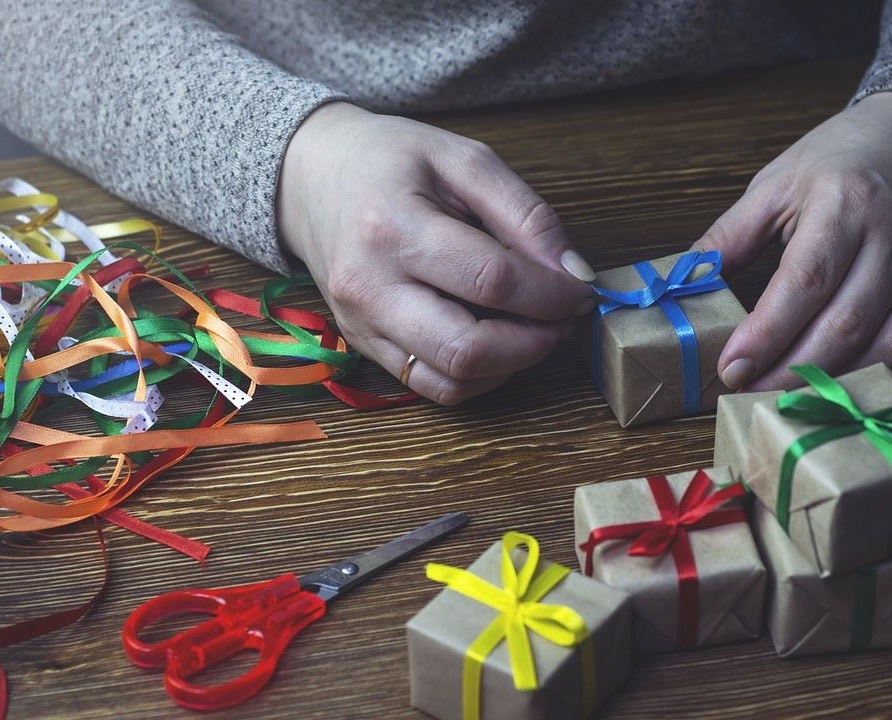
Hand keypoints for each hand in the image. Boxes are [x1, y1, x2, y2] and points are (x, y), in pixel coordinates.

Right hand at [278, 103, 595, 404]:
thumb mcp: (464, 160)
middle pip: (467, 348)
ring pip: (451, 380)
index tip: (581, 288)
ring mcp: (361, 325)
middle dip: (535, 342)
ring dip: (510, 365)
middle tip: (562, 319)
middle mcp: (369, 285)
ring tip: (534, 329)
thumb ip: (525, 213)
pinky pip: (432, 387)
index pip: (491, 280)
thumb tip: (573, 273)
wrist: (310, 177)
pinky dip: (478, 376)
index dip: (551, 293)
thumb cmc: (390, 160)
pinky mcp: (364, 347)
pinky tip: (498, 343)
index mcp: (391, 225)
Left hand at [694, 91, 891, 389]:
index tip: (730, 366)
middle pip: (842, 324)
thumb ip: (731, 235)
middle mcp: (887, 239)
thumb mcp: (777, 182)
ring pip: (878, 343)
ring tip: (782, 398)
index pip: (804, 281)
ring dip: (829, 380)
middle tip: (746, 392)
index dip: (767, 332)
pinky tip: (833, 386)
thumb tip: (686, 280)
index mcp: (841, 205)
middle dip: (790, 369)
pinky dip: (867, 372)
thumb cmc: (844, 157)